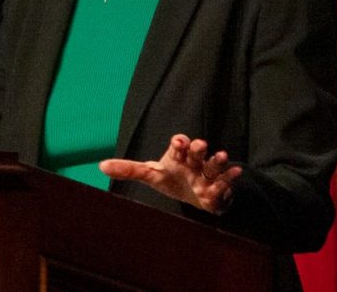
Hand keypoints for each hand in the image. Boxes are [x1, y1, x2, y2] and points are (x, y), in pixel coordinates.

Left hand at [99, 134, 241, 214]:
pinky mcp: (218, 186)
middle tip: (200, 145)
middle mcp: (193, 160)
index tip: (178, 142)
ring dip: (218, 160)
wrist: (193, 194)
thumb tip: (100, 166)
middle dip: (199, 147)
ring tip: (222, 156)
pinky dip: (230, 177)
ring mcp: (207, 172)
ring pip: (213, 164)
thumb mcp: (151, 174)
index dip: (179, 142)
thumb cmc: (171, 178)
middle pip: (197, 151)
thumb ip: (129, 169)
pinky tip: (236, 173)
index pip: (179, 145)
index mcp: (177, 155)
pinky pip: (225, 180)